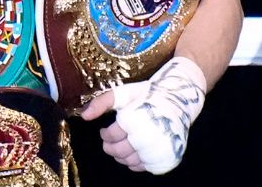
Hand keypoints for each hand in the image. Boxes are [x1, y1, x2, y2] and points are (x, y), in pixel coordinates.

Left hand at [80, 57, 206, 173]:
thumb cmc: (146, 95)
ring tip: (122, 144)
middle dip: (109, 147)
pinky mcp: (168, 157)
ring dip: (121, 156)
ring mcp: (159, 149)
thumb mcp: (122, 93)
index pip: (110, 136)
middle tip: (109, 140)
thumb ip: (101, 103)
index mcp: (135, 119)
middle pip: (119, 151)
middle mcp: (148, 136)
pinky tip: (135, 151)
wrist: (178, 99)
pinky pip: (145, 167)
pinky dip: (137, 162)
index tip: (104, 130)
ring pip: (130, 162)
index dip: (104, 134)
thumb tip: (83, 116)